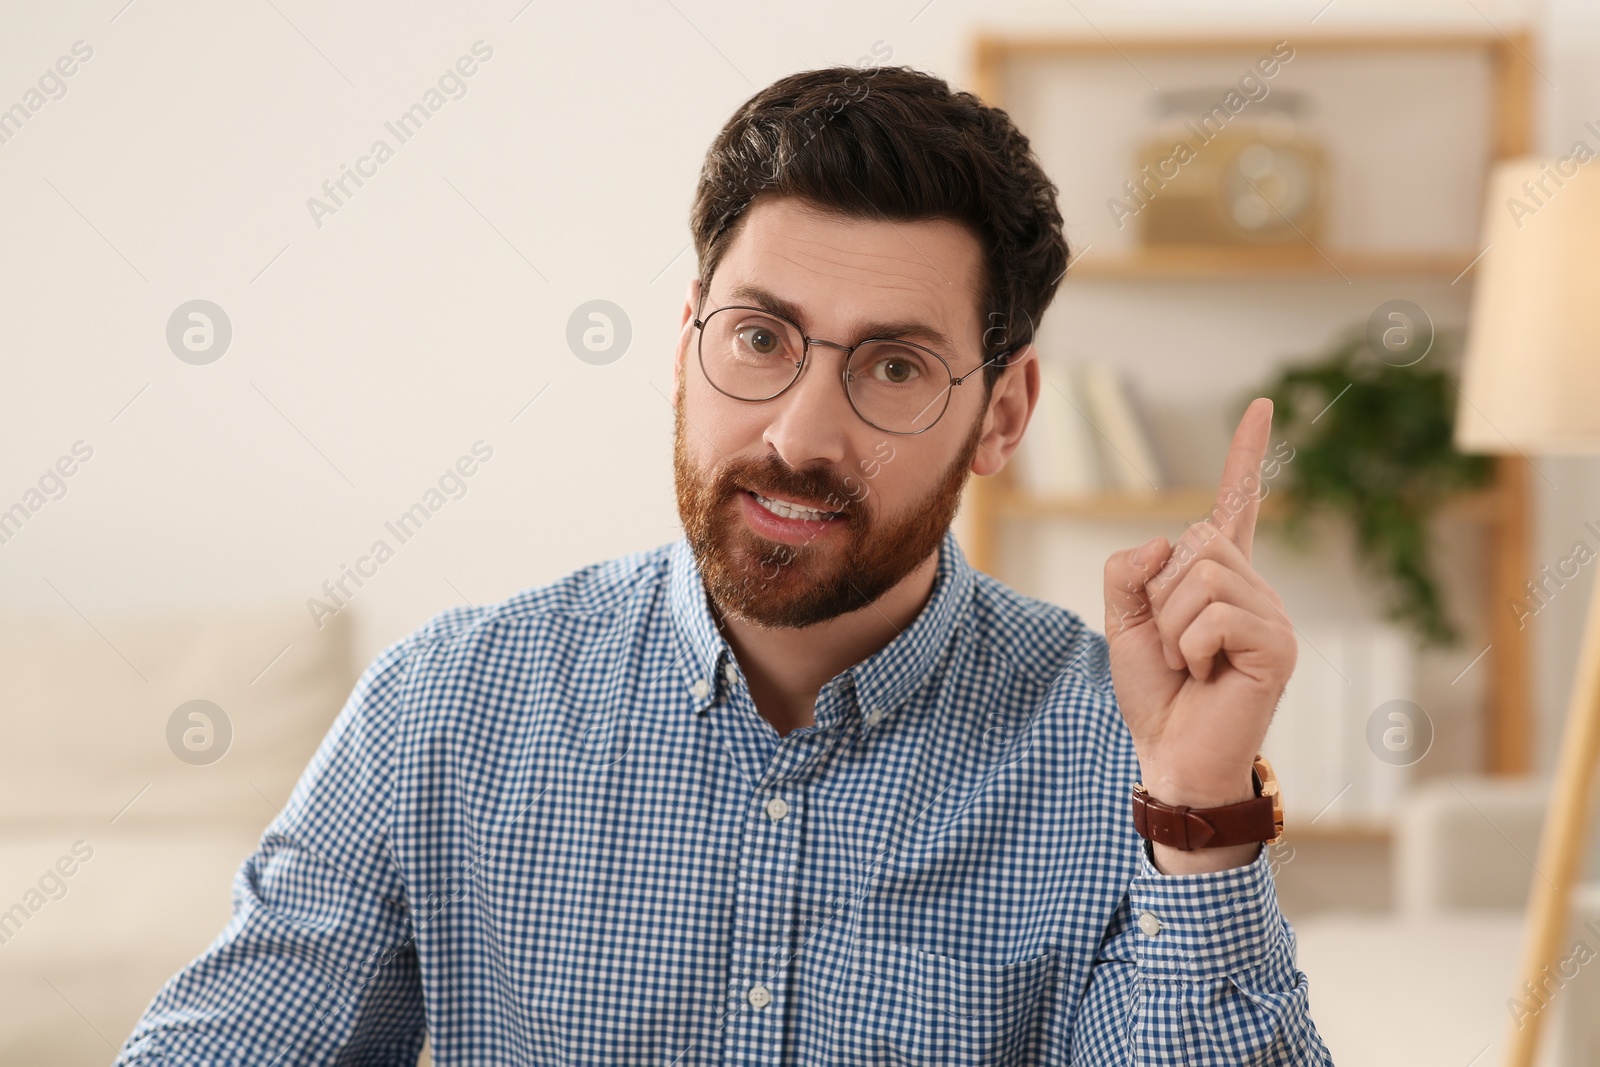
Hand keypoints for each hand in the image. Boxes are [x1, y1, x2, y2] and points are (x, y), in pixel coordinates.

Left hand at [1103, 397, 1296, 874]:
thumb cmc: (1156, 692)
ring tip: (1191, 664)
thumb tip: (1165, 542)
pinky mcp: (1277, 643)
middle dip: (1161, 596)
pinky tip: (1207, 675)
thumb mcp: (1124, 621)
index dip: (1246, 455)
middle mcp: (1253, 587)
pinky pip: (1211, 615)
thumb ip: (1128, 571)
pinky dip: (1190, 647)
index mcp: (1219, 578)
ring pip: (1199, 576)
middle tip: (1176, 646)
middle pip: (1193, 542)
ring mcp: (1270, 614)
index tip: (1259, 404)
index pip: (1235, 504)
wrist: (1173, 755)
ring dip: (1173, 626)